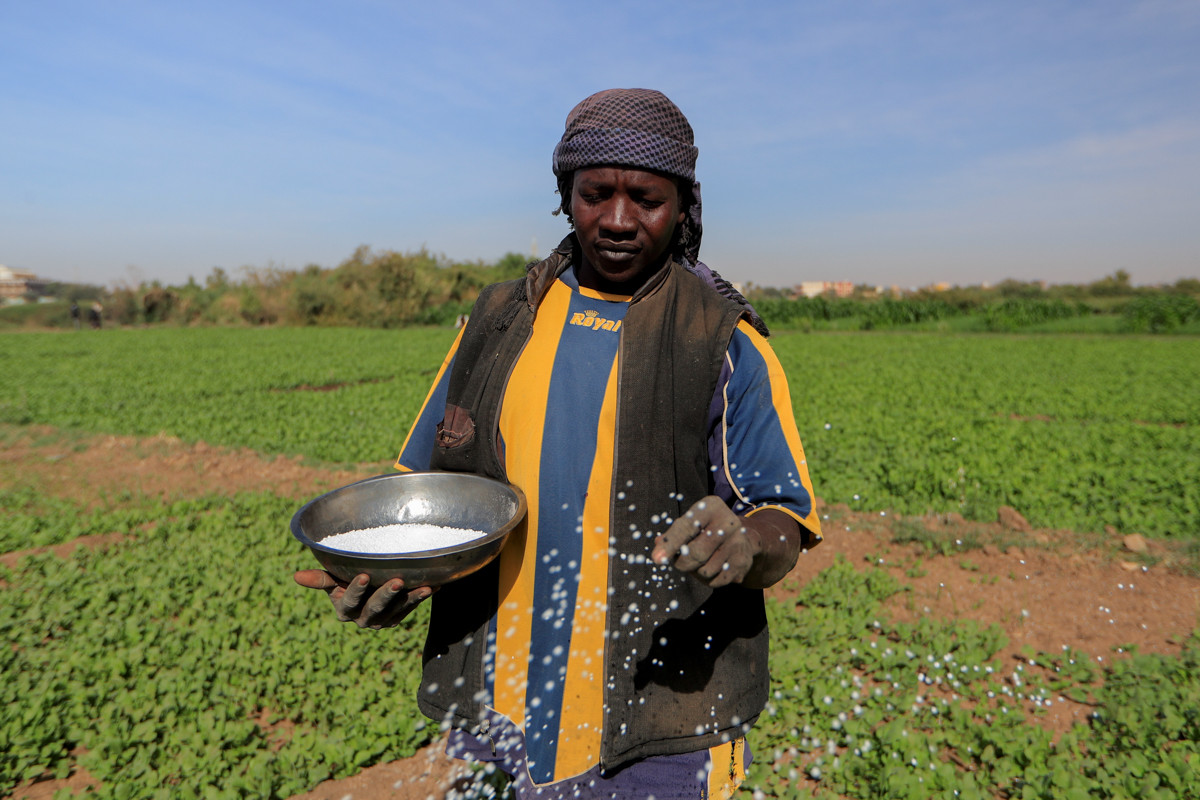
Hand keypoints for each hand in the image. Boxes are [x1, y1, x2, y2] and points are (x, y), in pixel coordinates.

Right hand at [293, 570, 433, 628]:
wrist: (365, 589)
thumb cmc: (343, 580)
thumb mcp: (332, 580)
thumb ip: (319, 579)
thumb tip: (295, 576)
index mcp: (344, 610)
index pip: (349, 602)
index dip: (356, 590)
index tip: (364, 575)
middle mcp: (363, 619)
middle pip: (375, 608)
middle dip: (386, 595)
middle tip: (397, 581)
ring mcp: (382, 620)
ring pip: (396, 610)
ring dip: (410, 598)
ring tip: (423, 587)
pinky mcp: (398, 617)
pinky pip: (411, 608)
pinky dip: (422, 597)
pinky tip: (434, 586)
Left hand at [651, 496, 760, 587]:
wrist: (741, 537)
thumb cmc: (706, 528)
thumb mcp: (690, 522)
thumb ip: (672, 535)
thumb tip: (658, 552)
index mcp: (711, 507)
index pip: (686, 528)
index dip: (670, 545)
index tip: (657, 559)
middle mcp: (728, 522)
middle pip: (696, 554)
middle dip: (681, 563)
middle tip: (680, 561)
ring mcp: (738, 542)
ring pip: (705, 570)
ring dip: (695, 572)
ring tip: (700, 561)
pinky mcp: (743, 561)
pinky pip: (716, 581)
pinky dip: (708, 580)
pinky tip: (712, 566)